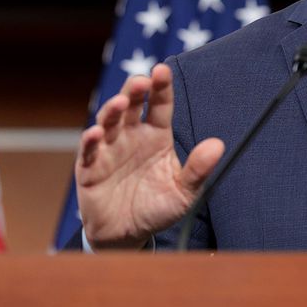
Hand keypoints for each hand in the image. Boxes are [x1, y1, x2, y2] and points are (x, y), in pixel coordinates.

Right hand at [75, 64, 224, 249]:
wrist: (128, 235)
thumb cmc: (157, 208)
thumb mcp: (184, 192)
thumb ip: (198, 169)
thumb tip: (218, 145)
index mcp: (156, 136)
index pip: (160, 105)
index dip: (161, 87)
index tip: (163, 70)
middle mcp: (131, 136)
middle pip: (131, 105)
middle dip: (134, 90)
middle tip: (141, 81)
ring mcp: (109, 149)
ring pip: (108, 122)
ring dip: (112, 111)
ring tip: (120, 103)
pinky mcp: (89, 168)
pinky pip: (88, 151)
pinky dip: (90, 141)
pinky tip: (95, 134)